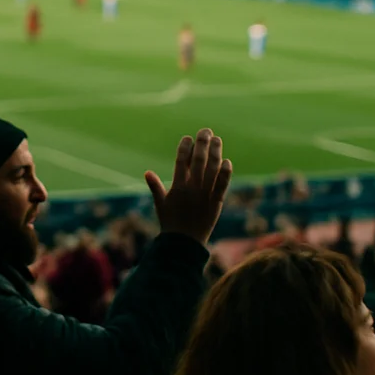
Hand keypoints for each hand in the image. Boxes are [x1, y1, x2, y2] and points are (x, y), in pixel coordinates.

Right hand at [146, 128, 232, 244]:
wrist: (185, 243)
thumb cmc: (170, 223)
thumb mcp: (161, 204)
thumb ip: (155, 187)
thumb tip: (147, 172)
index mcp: (178, 186)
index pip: (181, 160)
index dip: (185, 147)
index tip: (188, 137)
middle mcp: (192, 188)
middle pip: (199, 160)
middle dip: (202, 143)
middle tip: (206, 131)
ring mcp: (206, 194)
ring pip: (213, 168)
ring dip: (216, 152)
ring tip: (217, 140)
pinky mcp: (217, 202)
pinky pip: (223, 185)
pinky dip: (226, 173)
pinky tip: (227, 162)